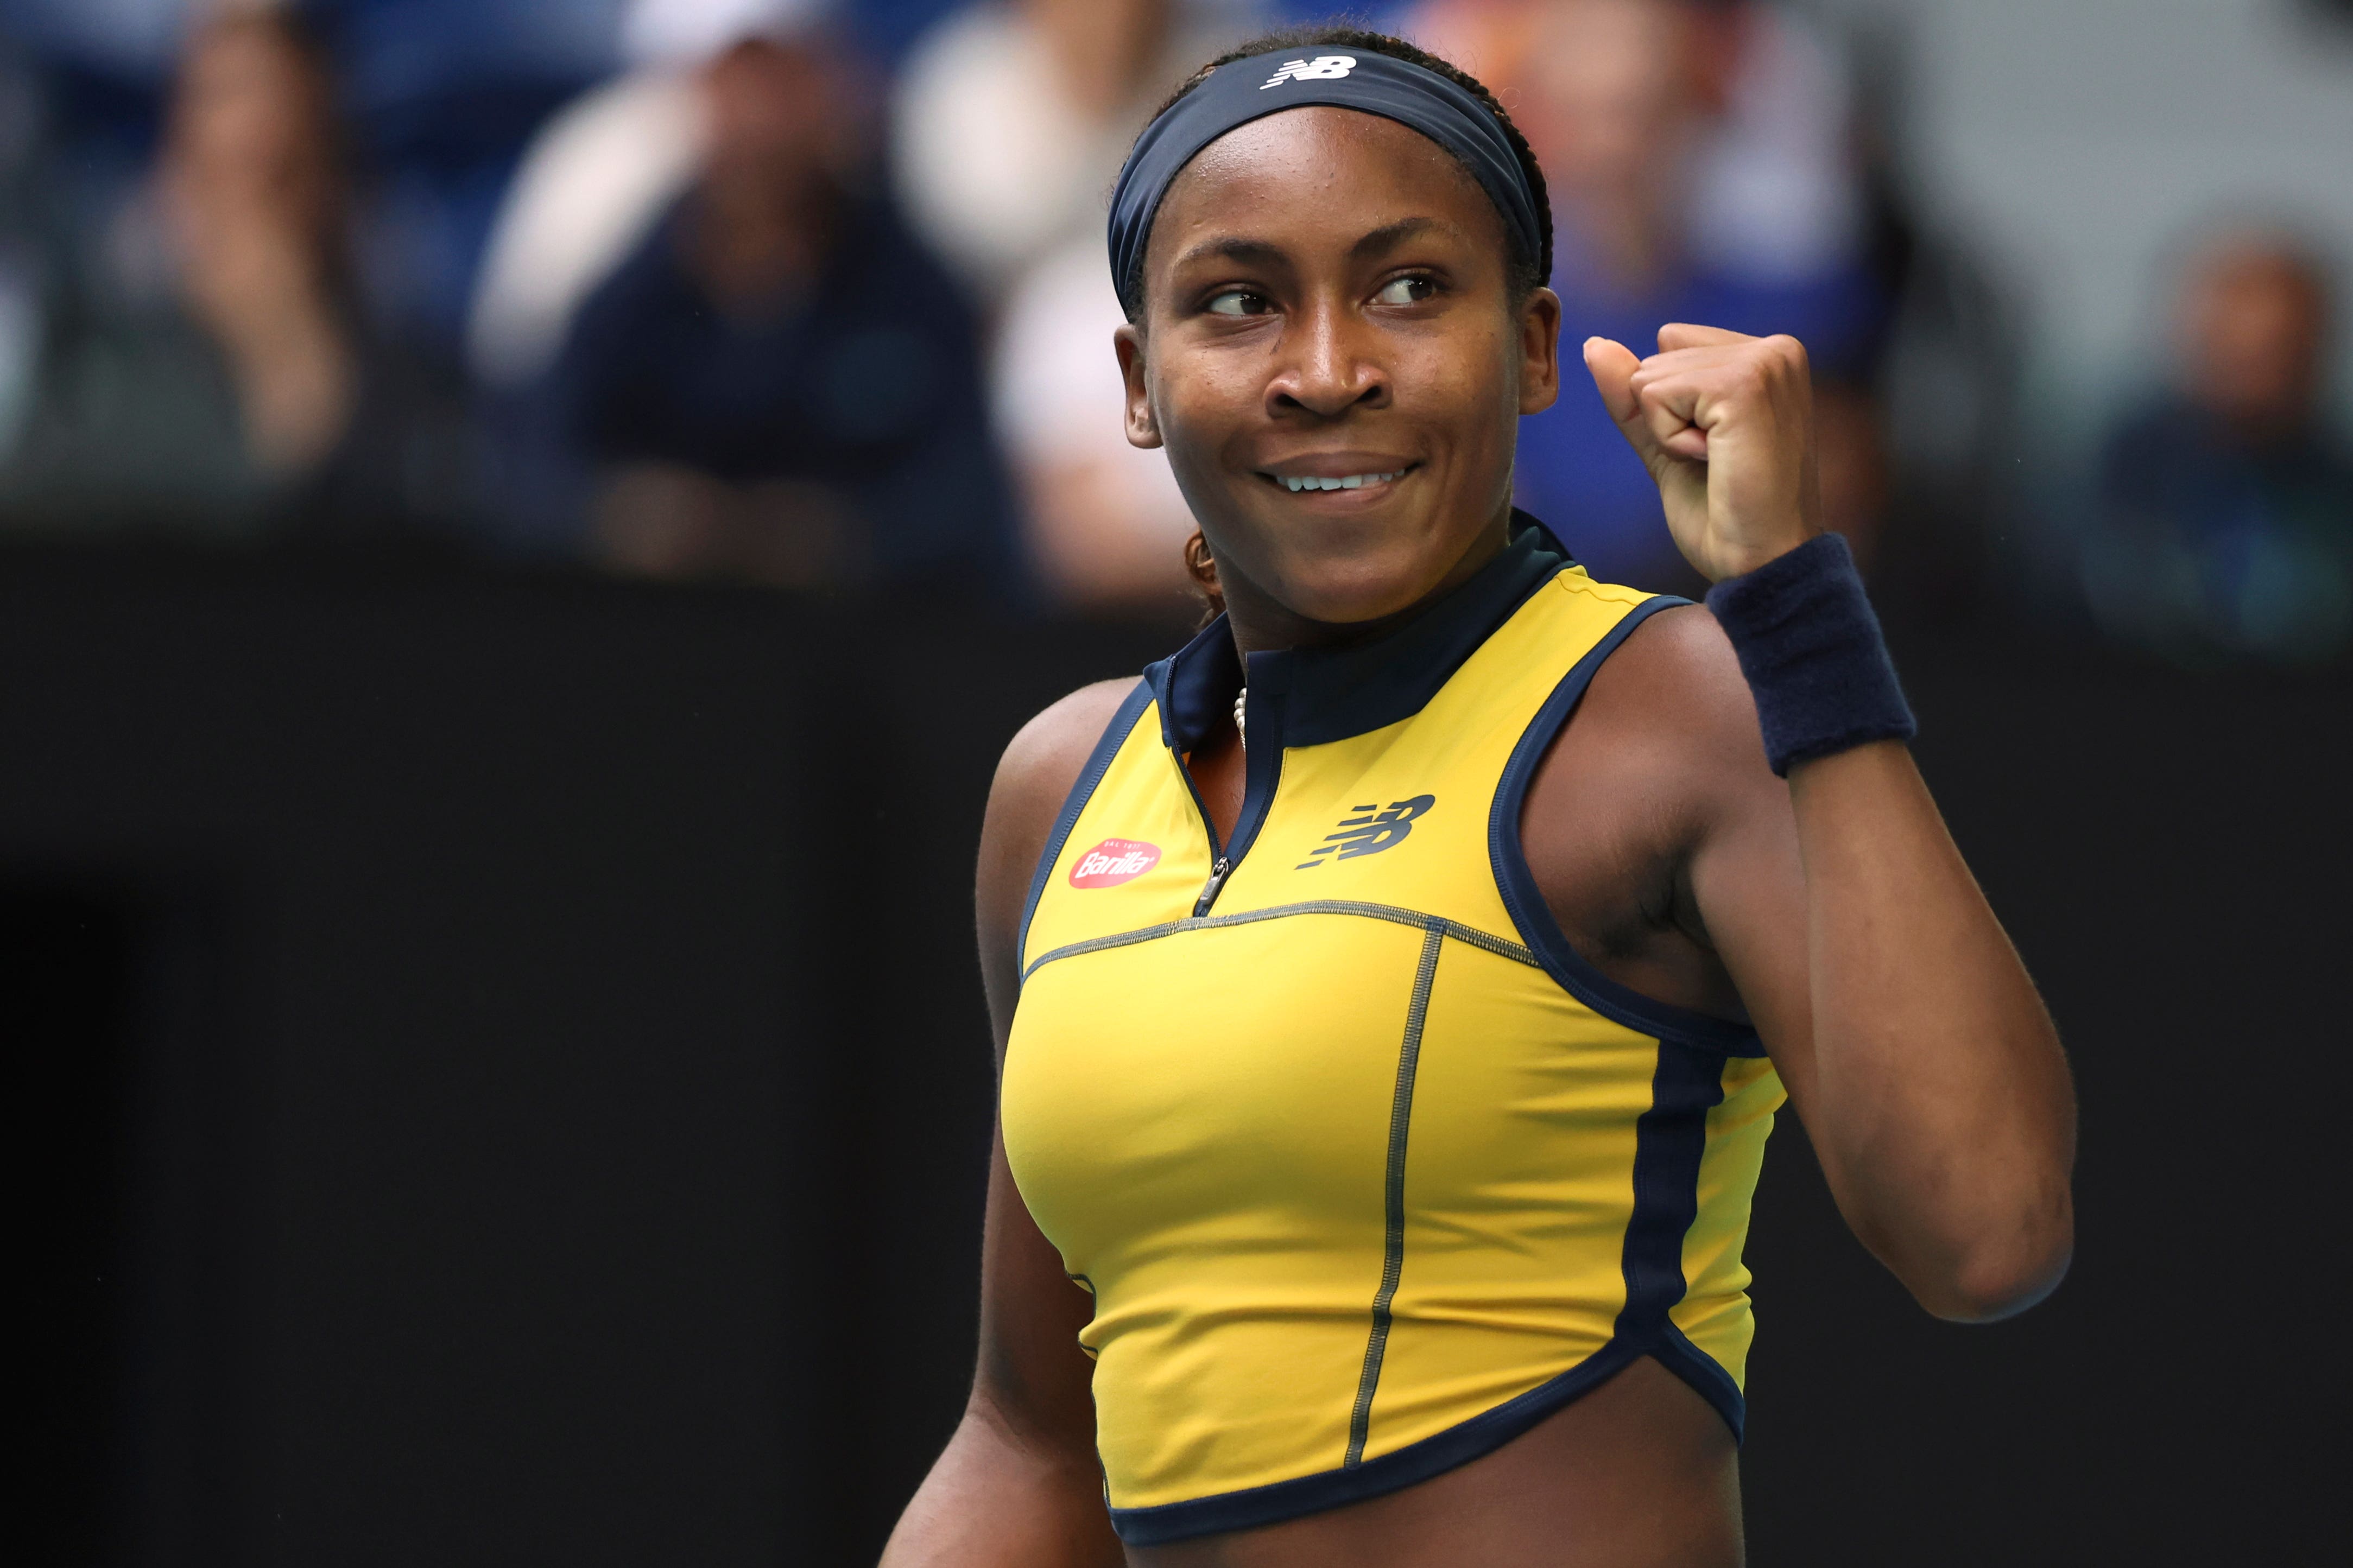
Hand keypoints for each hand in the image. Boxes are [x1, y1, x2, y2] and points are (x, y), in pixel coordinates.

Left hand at [1583, 325, 1821, 582]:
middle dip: (1669, 419)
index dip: (1671, 406)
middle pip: (1655, 358)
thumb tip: (1595, 346)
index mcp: (1766, 356)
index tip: (1718, 447)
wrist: (1760, 564)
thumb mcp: (1667, 445)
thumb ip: (1633, 397)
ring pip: (1650, 376)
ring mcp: (1765, 362)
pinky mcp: (1745, 384)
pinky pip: (1657, 395)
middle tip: (1719, 461)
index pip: (1669, 344)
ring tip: (1721, 462)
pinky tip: (1716, 461)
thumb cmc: (1725, 515)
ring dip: (1670, 432)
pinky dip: (1671, 439)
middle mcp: (1774, 348)